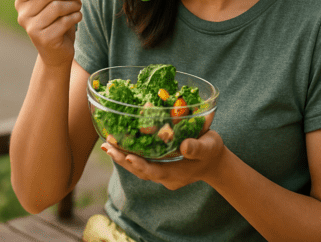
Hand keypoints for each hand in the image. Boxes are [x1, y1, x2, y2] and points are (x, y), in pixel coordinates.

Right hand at [15, 0, 85, 68]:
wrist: (57, 51)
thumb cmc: (57, 20)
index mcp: (22, 0)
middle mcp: (22, 13)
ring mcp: (31, 27)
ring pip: (57, 7)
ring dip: (74, 4)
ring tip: (78, 6)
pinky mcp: (44, 39)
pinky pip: (64, 21)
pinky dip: (76, 17)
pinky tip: (77, 18)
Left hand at [101, 130, 225, 189]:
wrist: (213, 162)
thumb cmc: (212, 151)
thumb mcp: (209, 146)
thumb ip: (197, 148)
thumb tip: (184, 146)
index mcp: (175, 173)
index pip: (154, 172)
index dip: (141, 165)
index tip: (128, 157)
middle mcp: (164, 176)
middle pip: (140, 171)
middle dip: (123, 159)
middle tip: (108, 147)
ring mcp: (160, 173)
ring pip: (137, 168)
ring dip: (122, 157)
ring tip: (107, 145)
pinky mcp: (158, 166)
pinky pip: (140, 162)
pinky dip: (128, 154)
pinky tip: (117, 144)